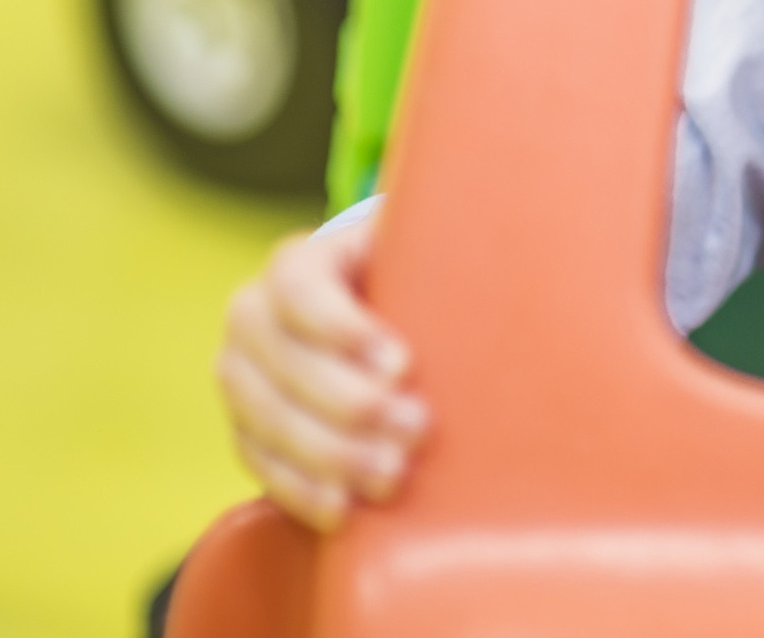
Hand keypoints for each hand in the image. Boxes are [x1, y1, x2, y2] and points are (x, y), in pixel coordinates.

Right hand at [215, 207, 426, 529]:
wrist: (374, 322)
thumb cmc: (412, 284)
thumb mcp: (425, 257)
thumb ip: (449, 262)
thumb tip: (521, 281)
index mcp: (297, 263)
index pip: (300, 287)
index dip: (343, 329)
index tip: (402, 363)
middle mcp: (254, 314)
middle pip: (286, 362)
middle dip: (351, 403)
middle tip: (417, 427)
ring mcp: (241, 374)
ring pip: (268, 417)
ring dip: (331, 453)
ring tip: (391, 475)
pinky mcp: (245, 427)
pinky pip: (260, 462)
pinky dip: (301, 488)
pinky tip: (343, 507)